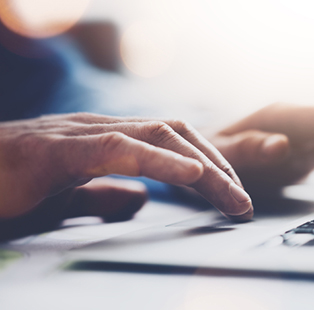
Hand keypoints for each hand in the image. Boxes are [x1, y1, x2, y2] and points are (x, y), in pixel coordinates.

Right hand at [0, 113, 252, 238]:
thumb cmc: (7, 185)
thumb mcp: (68, 197)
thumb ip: (103, 196)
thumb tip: (141, 201)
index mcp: (107, 140)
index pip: (174, 141)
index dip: (210, 165)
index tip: (234, 198)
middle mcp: (102, 130)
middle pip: (179, 135)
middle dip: (219, 168)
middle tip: (244, 205)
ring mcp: (81, 134)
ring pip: (160, 135)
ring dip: (204, 168)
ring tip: (233, 197)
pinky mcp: (57, 149)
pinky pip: (119, 148)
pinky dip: (160, 160)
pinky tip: (190, 175)